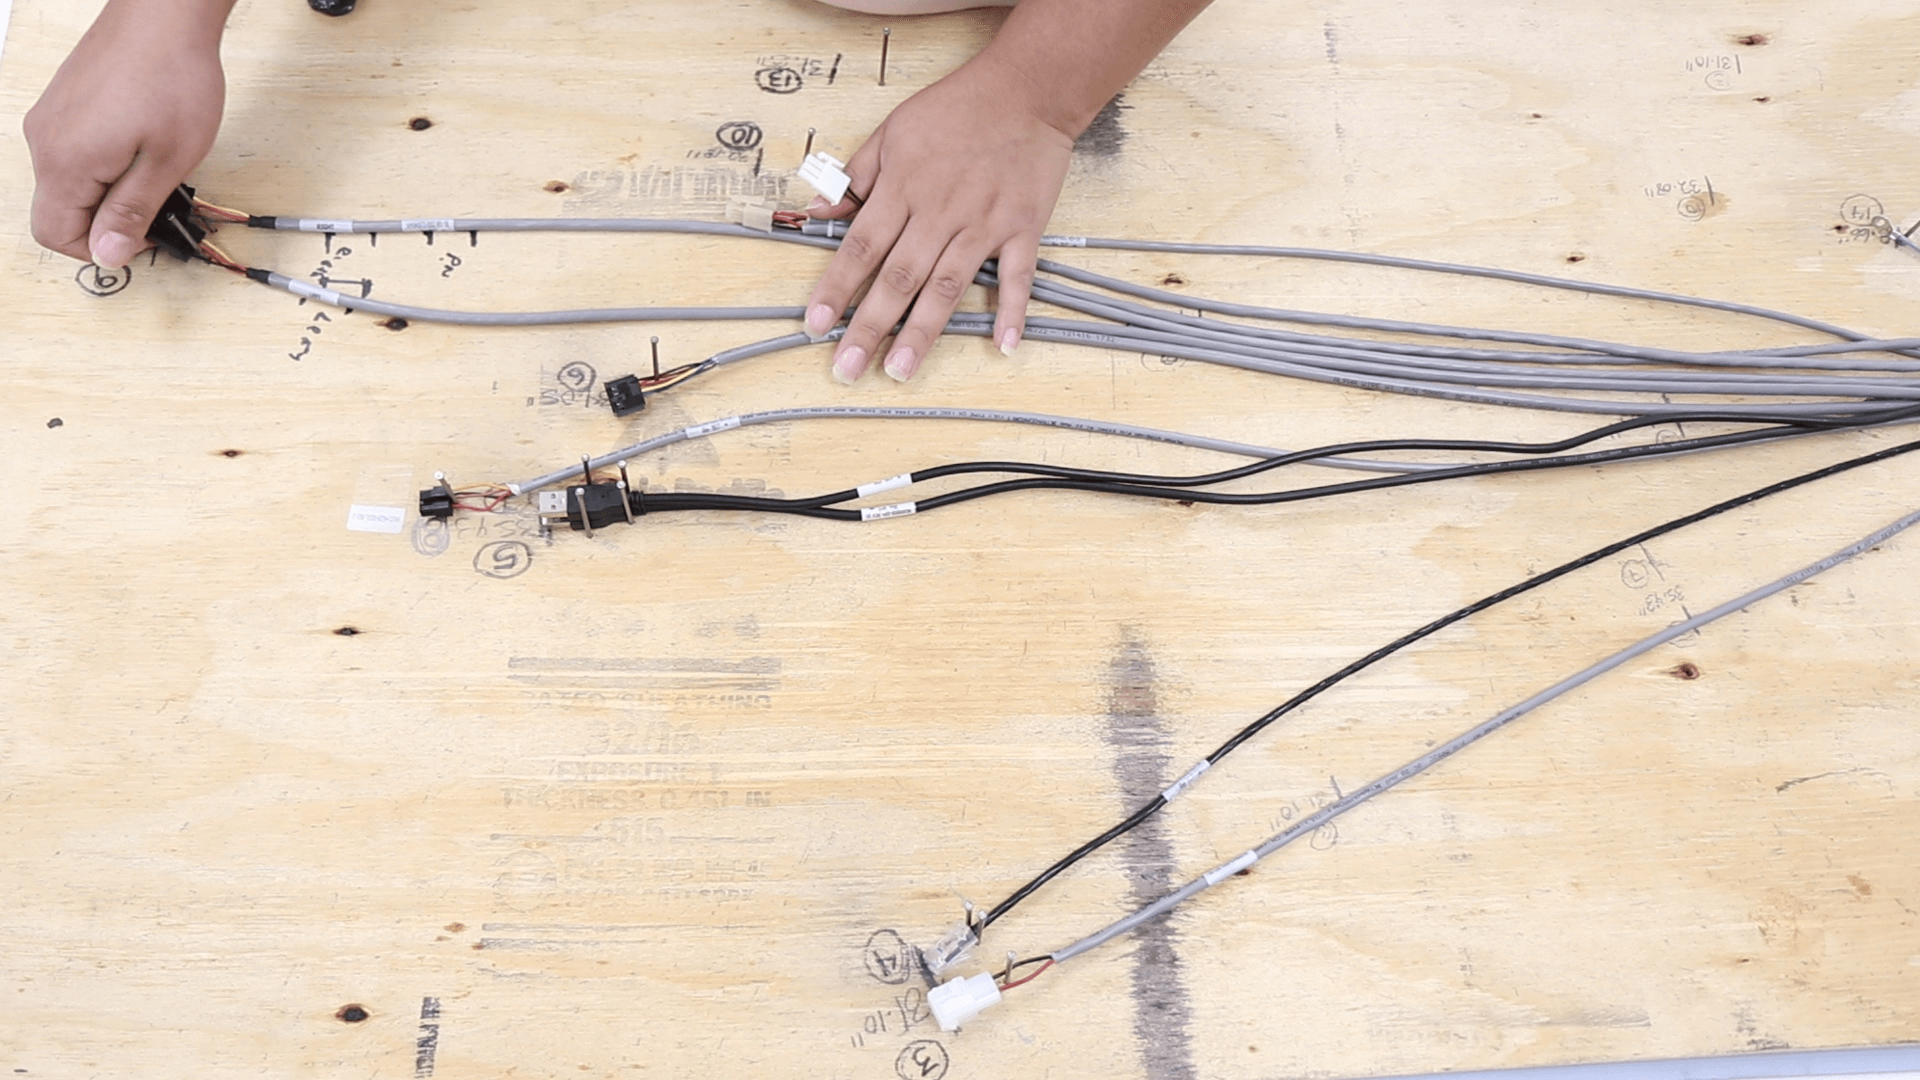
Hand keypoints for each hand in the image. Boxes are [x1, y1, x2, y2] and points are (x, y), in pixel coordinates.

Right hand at [23, 0, 230, 265]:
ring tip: (154, 169)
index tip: (145, 235)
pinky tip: (140, 146)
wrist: (164, 15)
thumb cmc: (172, 78)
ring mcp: (49, 120)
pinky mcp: (62, 105)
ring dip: (108, 191)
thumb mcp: (167, 161)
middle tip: (157, 204)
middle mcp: (44, 141)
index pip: (57, 235)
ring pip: (67, 183)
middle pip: (59, 211)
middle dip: (107, 221)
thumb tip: (110, 255)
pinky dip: (103, 165)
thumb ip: (133, 212)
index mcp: (66, 162)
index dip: (103, 248)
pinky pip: (72, 153)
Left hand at [802, 52, 1073, 382]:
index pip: (860, 247)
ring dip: (922, 331)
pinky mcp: (1021, 229)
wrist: (1027, 89)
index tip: (817, 324)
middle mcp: (939, 212)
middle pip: (898, 277)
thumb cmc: (958, 108)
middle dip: (869, 326)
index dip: (835, 288)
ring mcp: (982, 223)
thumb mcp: (892, 130)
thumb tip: (816, 210)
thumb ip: (855, 176)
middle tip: (848, 368)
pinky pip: (1016, 277)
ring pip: (947, 285)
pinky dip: (1012, 311)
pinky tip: (1003, 345)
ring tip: (900, 369)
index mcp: (903, 188)